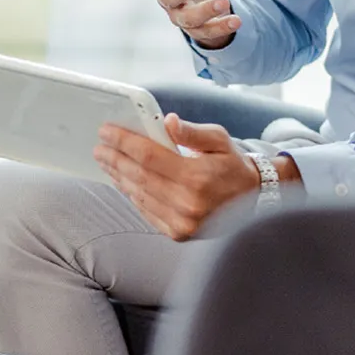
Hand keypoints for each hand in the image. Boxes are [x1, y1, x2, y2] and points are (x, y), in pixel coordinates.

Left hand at [94, 114, 257, 240]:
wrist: (255, 201)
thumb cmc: (233, 166)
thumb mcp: (219, 140)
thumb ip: (191, 132)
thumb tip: (166, 120)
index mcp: (196, 176)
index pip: (148, 155)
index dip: (123, 141)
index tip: (106, 131)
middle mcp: (187, 203)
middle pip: (138, 176)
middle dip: (115, 158)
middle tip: (99, 146)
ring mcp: (182, 223)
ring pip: (138, 195)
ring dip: (119, 177)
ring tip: (107, 162)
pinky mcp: (179, 234)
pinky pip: (146, 212)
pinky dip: (132, 195)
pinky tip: (124, 182)